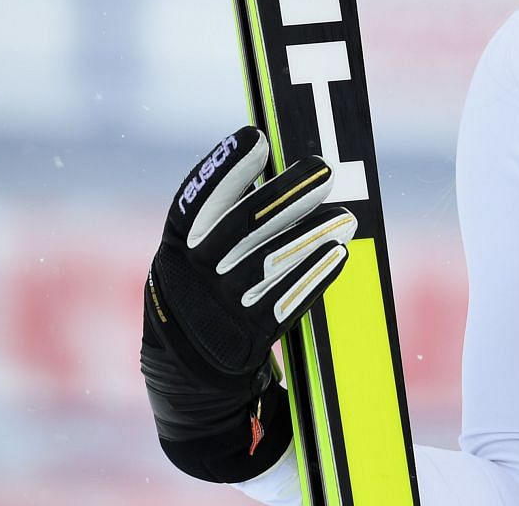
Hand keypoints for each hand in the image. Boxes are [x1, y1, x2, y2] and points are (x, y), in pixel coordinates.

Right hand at [140, 126, 354, 481]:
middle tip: (323, 168)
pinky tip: (338, 255)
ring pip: (266, 265)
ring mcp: (215, 315)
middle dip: (284, 195)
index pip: (192, 204)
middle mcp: (187, 283)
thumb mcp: (194, 260)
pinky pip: (284, 305)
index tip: (257, 136)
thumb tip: (268, 156)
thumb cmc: (203, 296)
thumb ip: (221, 219)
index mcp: (171, 254)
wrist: (187, 382)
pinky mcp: (244, 344)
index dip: (222, 169)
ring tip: (346, 215)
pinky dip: (314, 278)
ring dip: (310, 235)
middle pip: (239, 230)